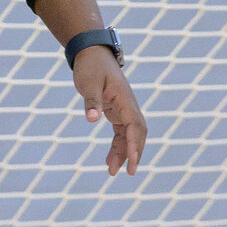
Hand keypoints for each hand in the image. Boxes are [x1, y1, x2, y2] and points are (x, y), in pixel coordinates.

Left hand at [72, 47, 146, 176]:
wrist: (92, 54)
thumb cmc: (91, 67)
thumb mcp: (89, 83)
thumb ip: (91, 101)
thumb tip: (91, 119)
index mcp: (125, 99)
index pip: (134, 125)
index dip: (135, 144)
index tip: (132, 160)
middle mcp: (128, 106)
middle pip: (137, 133)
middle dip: (134, 153)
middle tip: (128, 172)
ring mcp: (124, 110)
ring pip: (129, 136)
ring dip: (123, 153)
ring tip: (112, 171)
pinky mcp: (116, 112)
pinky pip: (121, 133)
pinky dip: (117, 146)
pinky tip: (110, 160)